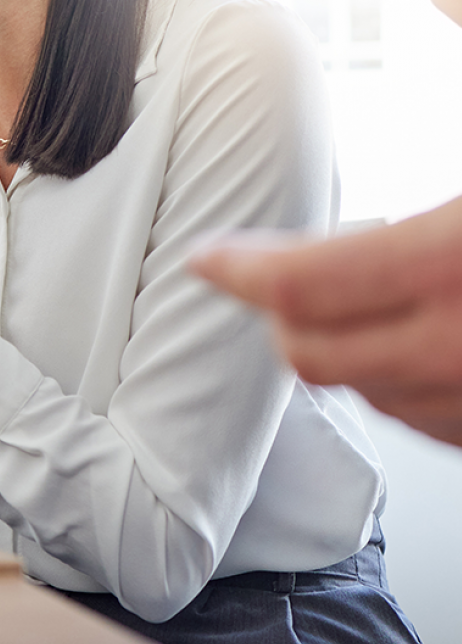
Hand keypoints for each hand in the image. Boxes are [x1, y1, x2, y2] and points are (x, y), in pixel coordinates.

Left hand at [189, 199, 461, 446]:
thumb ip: (400, 226)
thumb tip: (326, 242)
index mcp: (444, 266)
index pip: (298, 283)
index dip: (237, 269)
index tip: (207, 257)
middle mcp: (453, 349)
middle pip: (310, 351)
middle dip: (277, 313)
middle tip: (270, 272)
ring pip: (362, 392)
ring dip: (337, 348)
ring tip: (361, 296)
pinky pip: (415, 417)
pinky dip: (391, 380)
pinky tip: (410, 339)